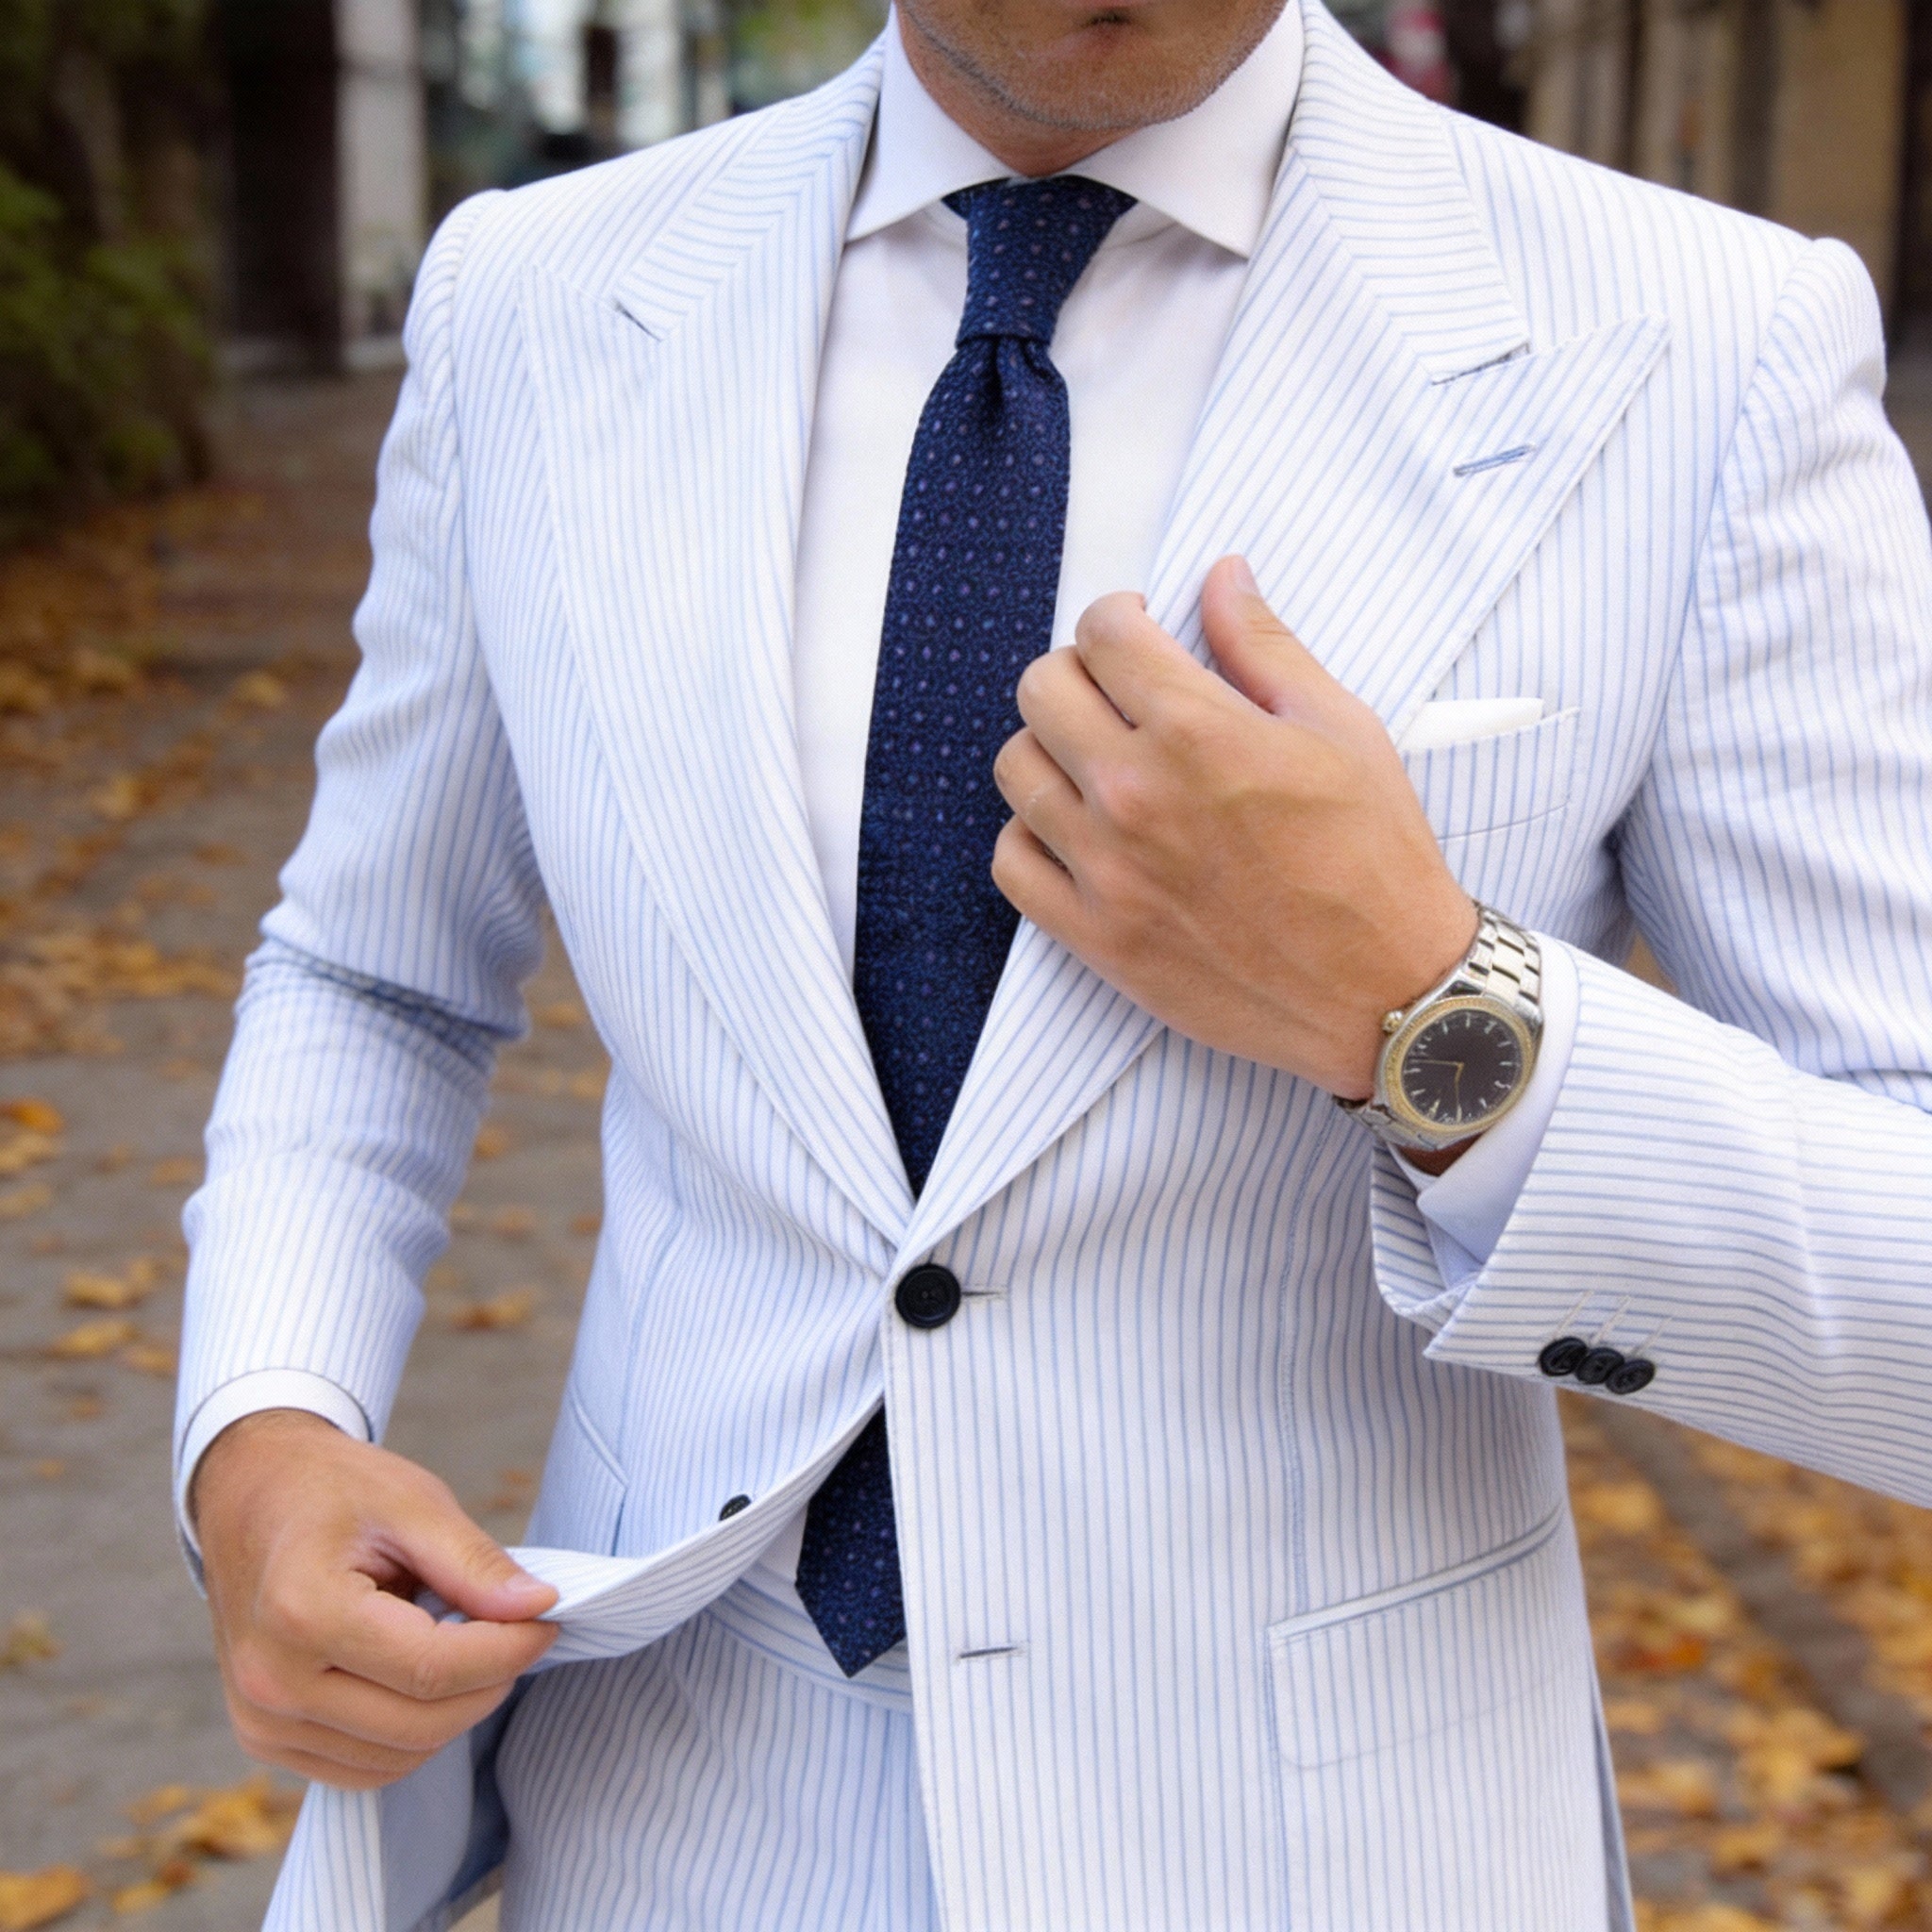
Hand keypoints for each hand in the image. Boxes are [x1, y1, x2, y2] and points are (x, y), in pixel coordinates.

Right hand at [191, 1409, 558, 1790]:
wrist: (252, 1498)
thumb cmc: (335, 1491)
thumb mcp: (413, 1503)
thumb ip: (474, 1563)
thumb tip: (539, 1608)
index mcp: (302, 1612)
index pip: (431, 1668)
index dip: (506, 1651)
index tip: (546, 1621)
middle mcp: (272, 1681)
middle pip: (419, 1723)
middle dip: (489, 1683)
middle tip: (519, 1632)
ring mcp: (262, 1720)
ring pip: (398, 1757)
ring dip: (454, 1712)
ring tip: (463, 1643)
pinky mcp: (265, 1740)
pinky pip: (364, 1768)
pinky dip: (413, 1735)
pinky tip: (424, 1676)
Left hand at [991, 555, 1476, 1099]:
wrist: (1386, 991)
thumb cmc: (1375, 859)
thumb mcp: (1340, 728)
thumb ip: (1265, 646)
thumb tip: (1222, 576)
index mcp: (1198, 731)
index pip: (1102, 633)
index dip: (1119, 617)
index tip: (1138, 633)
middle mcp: (1136, 794)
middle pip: (1042, 690)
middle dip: (1079, 673)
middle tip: (1117, 694)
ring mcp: (1107, 870)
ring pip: (1016, 770)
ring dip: (1051, 750)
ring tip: (1097, 762)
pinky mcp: (1097, 937)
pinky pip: (1013, 863)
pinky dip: (1032, 837)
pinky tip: (1078, 831)